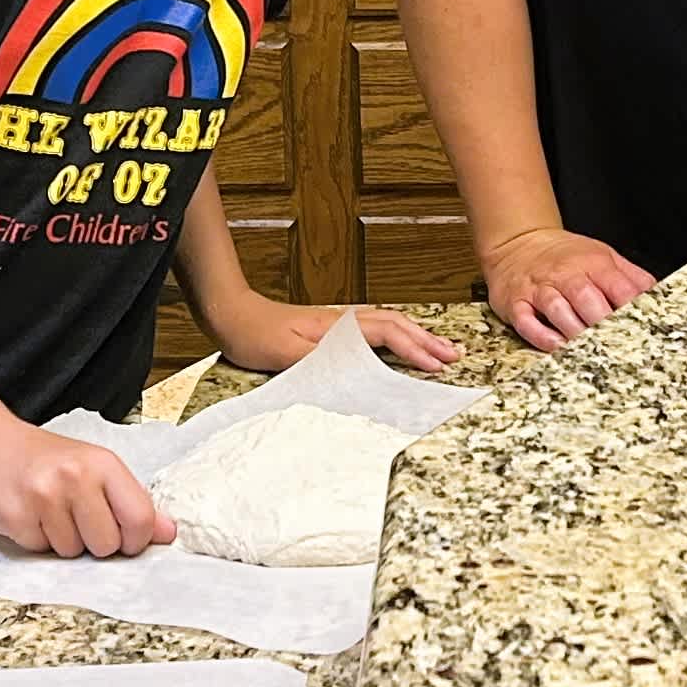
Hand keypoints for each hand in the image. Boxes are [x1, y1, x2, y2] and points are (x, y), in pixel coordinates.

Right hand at [0, 417, 174, 558]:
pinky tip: (30, 515)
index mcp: (103, 463)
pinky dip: (37, 541)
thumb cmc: (47, 460)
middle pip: (107, 546)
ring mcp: (43, 497)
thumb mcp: (94, 469)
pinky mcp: (15, 518)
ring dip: (63, 542)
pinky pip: (42, 552)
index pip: (140, 520)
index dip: (135, 539)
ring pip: (73, 554)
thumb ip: (132, 501)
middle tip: (77, 518)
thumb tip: (169, 533)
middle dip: (95, 544)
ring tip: (50, 513)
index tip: (123, 535)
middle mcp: (75, 477)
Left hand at [206, 299, 466, 376]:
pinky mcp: (331, 329)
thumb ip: (323, 362)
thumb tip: (359, 371)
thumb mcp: (287, 356)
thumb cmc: (255, 335)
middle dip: (427, 340)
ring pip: (388, 325)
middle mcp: (344, 321)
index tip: (437, 367)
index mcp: (338, 327)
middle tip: (454, 356)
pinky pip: (375, 330)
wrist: (232, 314)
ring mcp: (339, 323)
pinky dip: (397, 337)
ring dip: (416, 337)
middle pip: (397, 325)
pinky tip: (401, 346)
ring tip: (439, 350)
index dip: (415, 350)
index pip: (389, 334)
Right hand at [480, 226, 654, 351]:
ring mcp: (540, 288)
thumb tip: (659, 299)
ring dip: (574, 331)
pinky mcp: (517, 302)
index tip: (642, 332)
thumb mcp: (603, 256)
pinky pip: (527, 321)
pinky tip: (557, 346)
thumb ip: (632, 277)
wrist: (518, 243)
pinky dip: (542, 336)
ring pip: (558, 310)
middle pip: (588, 298)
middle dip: (603, 323)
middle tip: (616, 346)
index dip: (632, 310)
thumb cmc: (566, 256)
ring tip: (588, 349)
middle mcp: (567, 275)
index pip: (619, 287)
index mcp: (594, 263)